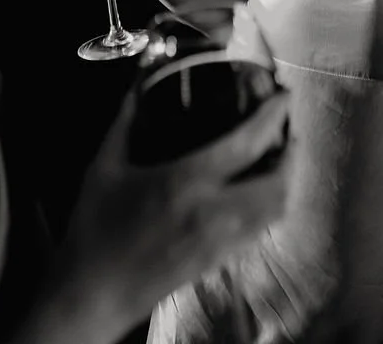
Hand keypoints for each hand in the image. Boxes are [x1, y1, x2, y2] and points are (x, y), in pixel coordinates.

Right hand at [49, 86, 291, 339]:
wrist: (92, 296)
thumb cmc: (94, 230)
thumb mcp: (104, 168)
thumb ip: (126, 121)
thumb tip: (139, 86)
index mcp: (185, 183)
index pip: (247, 144)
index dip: (272, 117)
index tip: (283, 96)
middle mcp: (212, 214)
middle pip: (276, 184)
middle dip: (290, 155)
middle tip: (285, 129)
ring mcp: (220, 243)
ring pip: (274, 212)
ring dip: (284, 182)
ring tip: (278, 157)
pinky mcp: (217, 263)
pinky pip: (259, 231)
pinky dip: (269, 207)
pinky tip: (256, 192)